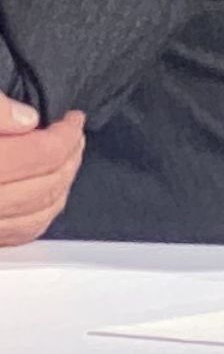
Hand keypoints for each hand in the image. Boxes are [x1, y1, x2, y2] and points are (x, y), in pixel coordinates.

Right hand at [0, 96, 86, 247]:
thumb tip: (30, 120)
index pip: (43, 154)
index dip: (66, 134)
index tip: (73, 118)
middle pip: (46, 185)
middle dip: (70, 157)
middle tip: (74, 137)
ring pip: (38, 214)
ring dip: (62, 185)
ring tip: (66, 160)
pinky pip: (20, 234)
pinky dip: (42, 214)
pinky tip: (46, 195)